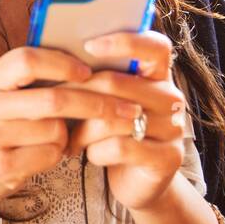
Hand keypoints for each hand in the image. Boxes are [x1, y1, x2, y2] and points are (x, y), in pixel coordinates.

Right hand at [0, 46, 143, 223]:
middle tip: (124, 108)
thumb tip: (91, 63)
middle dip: (95, 103)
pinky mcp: (1, 165)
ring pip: (56, 130)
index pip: (27, 60)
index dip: (62, 63)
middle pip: (53, 99)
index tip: (88, 71)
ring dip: (69, 135)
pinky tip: (46, 154)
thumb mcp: (4, 96)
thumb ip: (33, 80)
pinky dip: (58, 155)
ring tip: (58, 137)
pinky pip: (50, 155)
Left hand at [66, 31, 187, 211]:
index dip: (125, 42)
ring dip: (82, 129)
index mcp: (157, 75)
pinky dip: (96, 152)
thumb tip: (53, 55)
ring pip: (114, 117)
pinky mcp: (168, 157)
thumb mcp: (104, 103)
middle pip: (117, 83)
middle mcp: (170, 98)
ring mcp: (173, 128)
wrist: (135, 181)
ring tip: (69, 139)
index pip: (155, 46)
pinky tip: (90, 154)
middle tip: (51, 108)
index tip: (89, 46)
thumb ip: (93, 78)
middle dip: (75, 96)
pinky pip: (120, 147)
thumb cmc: (111, 133)